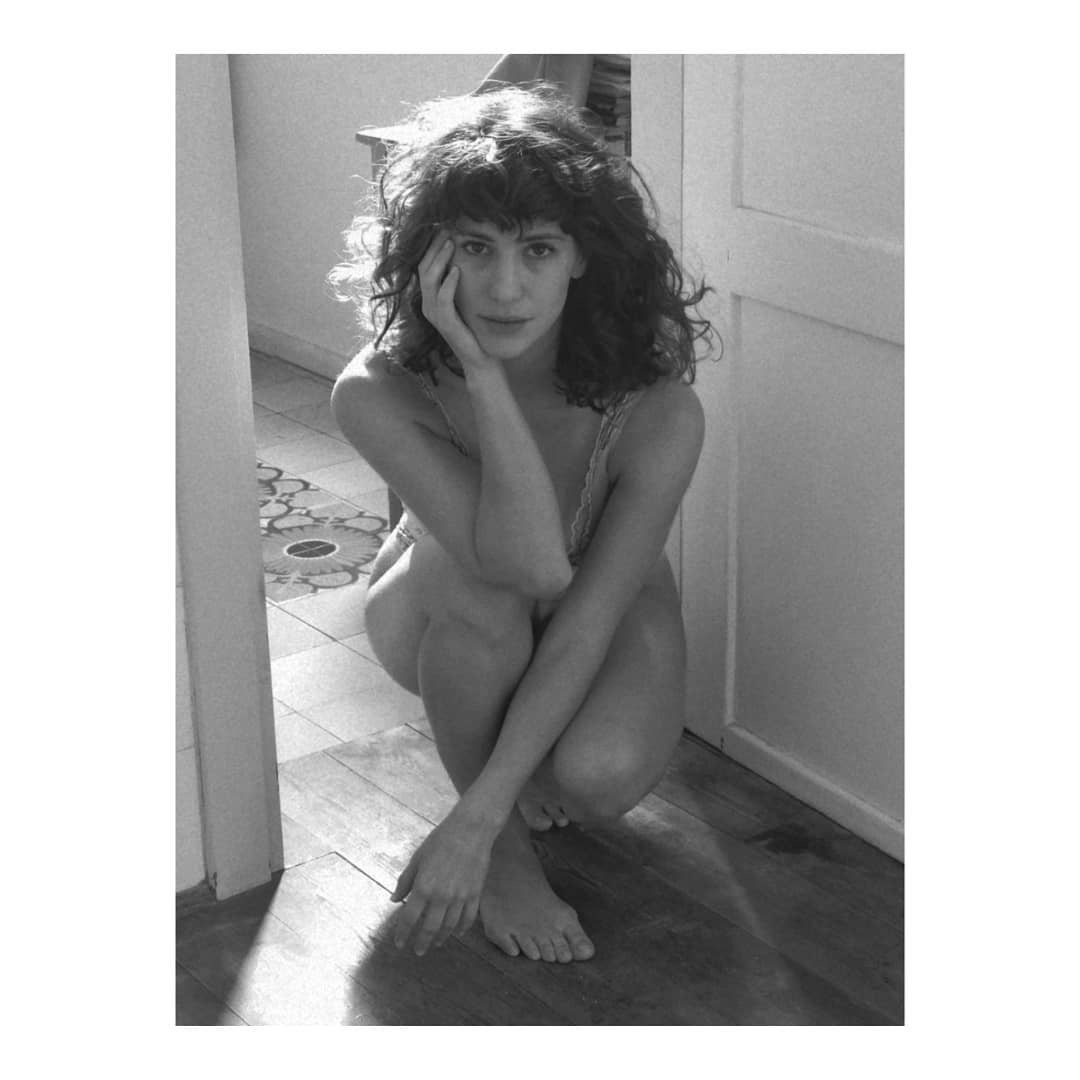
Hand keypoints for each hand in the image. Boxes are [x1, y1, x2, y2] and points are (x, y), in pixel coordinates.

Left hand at [389, 805, 494, 954]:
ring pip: (449, 927)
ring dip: (441, 937)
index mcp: (423, 888)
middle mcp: (441, 897)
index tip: (399, 943)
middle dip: (422, 942)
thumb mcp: (417, 858)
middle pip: (429, 928)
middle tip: (418, 951)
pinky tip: (457, 932)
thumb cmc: (440, 841)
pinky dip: (462, 928)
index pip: (409, 918)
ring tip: (435, 943)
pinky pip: (468, 919)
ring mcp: (460, 898)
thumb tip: (394, 900)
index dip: (403, 933)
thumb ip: (405, 881)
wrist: (471, 830)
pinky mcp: (475, 895)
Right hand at [417, 230, 490, 370]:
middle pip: (422, 268)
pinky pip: (442, 300)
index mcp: (431, 297)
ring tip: (452, 243)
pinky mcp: (445, 324)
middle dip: (434, 247)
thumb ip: (462, 280)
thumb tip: (467, 253)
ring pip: (428, 280)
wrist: (481, 358)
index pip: (424, 264)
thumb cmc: (476, 328)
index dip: (431, 245)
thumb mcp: (467, 299)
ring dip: (440, 260)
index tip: (444, 225)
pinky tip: (458, 270)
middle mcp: (428, 305)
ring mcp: (434, 315)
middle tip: (447, 228)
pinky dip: (448, 284)